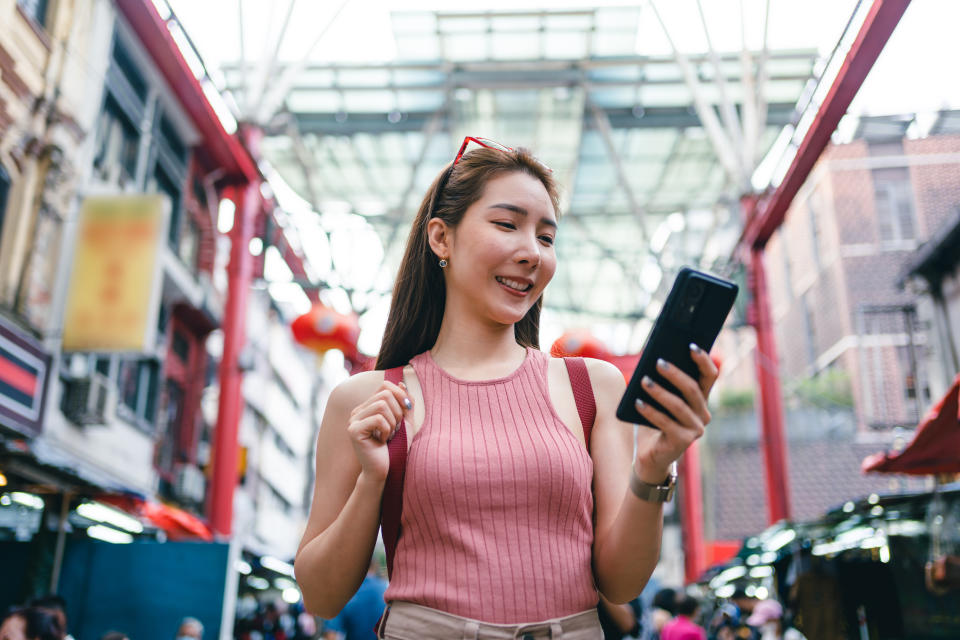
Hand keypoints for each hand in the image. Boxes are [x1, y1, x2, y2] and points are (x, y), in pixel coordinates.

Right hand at [346, 380, 412, 481]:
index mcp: (367, 406)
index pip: (385, 386)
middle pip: (385, 394)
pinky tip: (382, 440)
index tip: (407, 411)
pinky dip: (386, 430)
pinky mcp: (354, 430)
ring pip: (382, 405)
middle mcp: (358, 411)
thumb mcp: (405, 422)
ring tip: (389, 435)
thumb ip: (405, 403)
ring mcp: (353, 420)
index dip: (400, 395)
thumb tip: (401, 382)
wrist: (385, 470)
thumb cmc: (395, 447)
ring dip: (392, 422)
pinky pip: (378, 419)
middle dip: (398, 412)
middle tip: (395, 429)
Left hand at [631, 343, 717, 481]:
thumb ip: (662, 382)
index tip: (690, 345)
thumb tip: (655, 359)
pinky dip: (650, 411)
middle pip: (693, 388)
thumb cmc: (653, 421)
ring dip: (659, 391)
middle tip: (658, 362)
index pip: (710, 375)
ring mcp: (696, 429)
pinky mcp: (683, 441)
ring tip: (643, 381)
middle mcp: (703, 413)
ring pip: (678, 405)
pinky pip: (666, 423)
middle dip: (675, 374)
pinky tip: (637, 402)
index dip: (703, 360)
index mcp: (701, 399)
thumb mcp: (658, 399)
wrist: (650, 455)